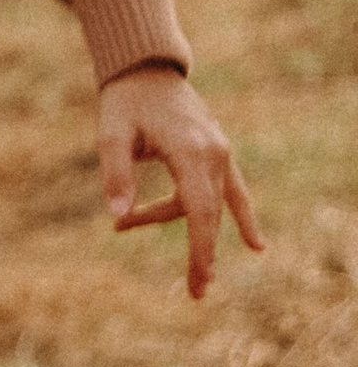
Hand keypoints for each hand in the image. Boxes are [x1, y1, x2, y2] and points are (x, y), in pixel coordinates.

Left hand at [96, 67, 261, 298]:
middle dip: (204, 255)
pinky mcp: (218, 153)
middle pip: (209, 214)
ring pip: (213, 205)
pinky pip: (234, 191)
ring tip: (192, 276)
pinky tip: (256, 245)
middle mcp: (213, 154)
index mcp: (190, 151)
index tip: (200, 279)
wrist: (147, 72)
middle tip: (194, 294)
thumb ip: (116, 173)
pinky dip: (242, 216)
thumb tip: (117, 214)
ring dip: (199, 235)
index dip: (201, 247)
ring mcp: (220, 153)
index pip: (198, 210)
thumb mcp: (111, 135)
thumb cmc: (125, 104)